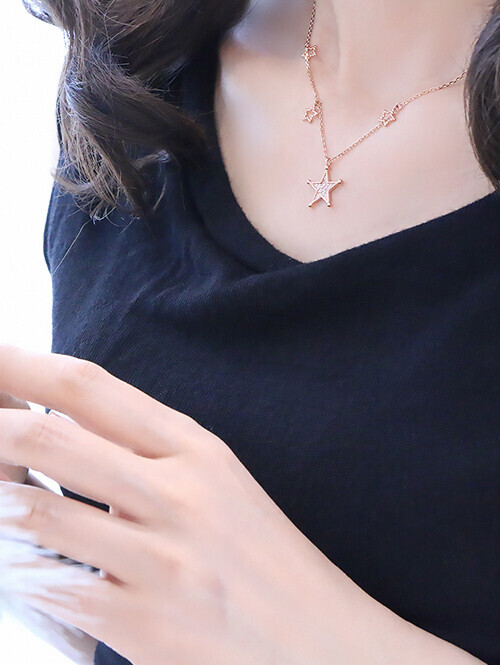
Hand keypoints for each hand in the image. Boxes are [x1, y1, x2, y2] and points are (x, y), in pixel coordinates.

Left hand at [0, 345, 483, 664]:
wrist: (322, 643)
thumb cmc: (263, 559)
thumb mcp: (216, 487)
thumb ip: (143, 458)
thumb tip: (58, 435)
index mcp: (196, 449)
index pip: (90, 387)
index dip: (21, 366)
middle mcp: (178, 493)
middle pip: (51, 437)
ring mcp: (162, 560)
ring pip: (36, 514)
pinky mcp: (146, 625)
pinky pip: (54, 589)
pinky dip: (20, 572)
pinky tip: (16, 563)